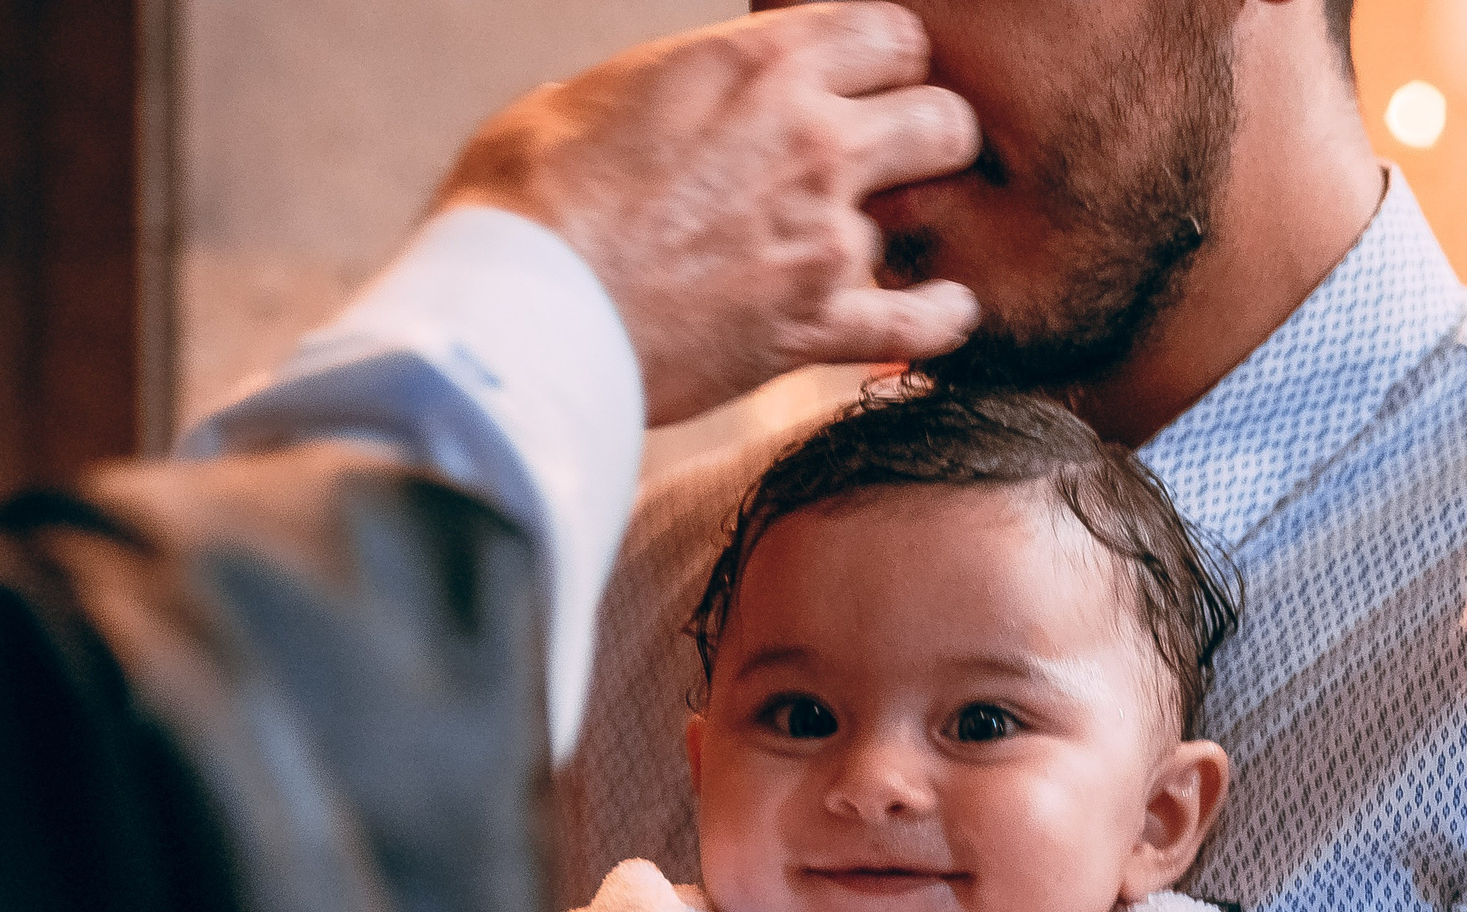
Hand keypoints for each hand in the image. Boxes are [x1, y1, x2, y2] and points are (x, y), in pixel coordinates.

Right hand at [438, 3, 981, 424]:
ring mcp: (822, 236)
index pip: (892, 32)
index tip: (865, 90)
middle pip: (946, 120)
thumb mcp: (602, 96)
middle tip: (894, 167)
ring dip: (909, 237)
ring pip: (934, 221)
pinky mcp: (816, 326)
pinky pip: (923, 324)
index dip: (887, 64)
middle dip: (928, 141)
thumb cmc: (531, 198)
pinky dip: (935, 321)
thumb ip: (683, 92)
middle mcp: (809, 140)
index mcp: (758, 64)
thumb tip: (688, 106)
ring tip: (889, 249)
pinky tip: (939, 312)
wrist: (521, 308)